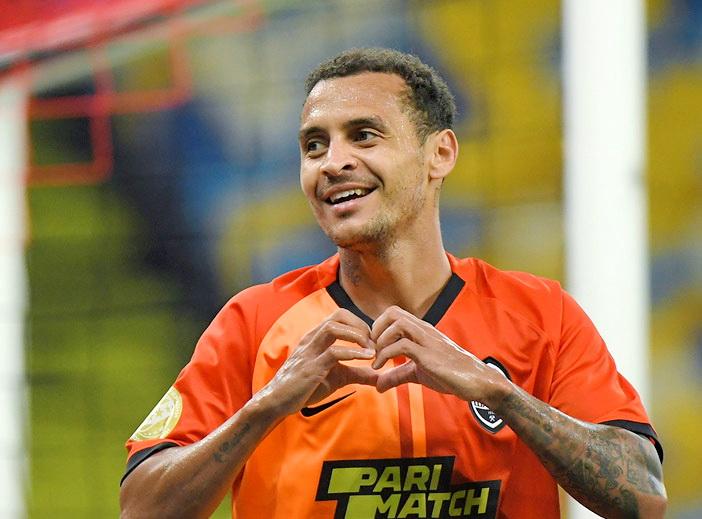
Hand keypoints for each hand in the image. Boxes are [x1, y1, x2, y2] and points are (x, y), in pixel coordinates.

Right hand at [257, 309, 378, 416]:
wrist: (277, 402)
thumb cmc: (305, 387)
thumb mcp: (337, 377)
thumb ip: (358, 374)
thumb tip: (380, 376)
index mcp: (316, 337)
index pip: (340, 315)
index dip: (360, 324)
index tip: (373, 341)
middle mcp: (312, 338)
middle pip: (339, 315)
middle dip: (361, 325)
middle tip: (374, 343)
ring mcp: (310, 351)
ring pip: (334, 328)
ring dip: (357, 335)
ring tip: (371, 350)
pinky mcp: (310, 367)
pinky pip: (333, 352)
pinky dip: (353, 353)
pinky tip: (366, 359)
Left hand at [371, 306, 507, 407]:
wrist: (477, 382)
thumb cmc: (450, 374)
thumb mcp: (417, 373)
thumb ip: (396, 375)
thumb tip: (377, 385)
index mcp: (421, 330)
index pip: (394, 313)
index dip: (378, 327)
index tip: (372, 347)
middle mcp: (423, 330)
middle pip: (393, 312)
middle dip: (375, 329)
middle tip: (372, 350)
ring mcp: (427, 340)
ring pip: (397, 324)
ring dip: (380, 341)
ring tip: (376, 360)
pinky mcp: (429, 354)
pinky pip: (402, 345)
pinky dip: (385, 355)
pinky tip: (380, 369)